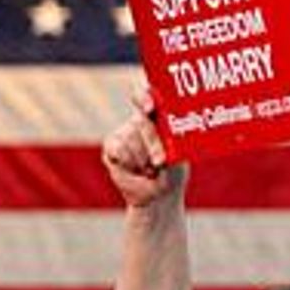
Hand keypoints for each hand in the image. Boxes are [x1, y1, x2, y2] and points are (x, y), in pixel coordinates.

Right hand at [101, 87, 187, 208]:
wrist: (158, 194)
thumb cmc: (174, 170)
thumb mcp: (178, 156)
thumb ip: (169, 143)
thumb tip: (163, 142)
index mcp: (161, 115)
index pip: (149, 95)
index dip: (145, 97)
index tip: (149, 107)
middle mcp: (141, 119)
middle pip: (143, 121)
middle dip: (153, 143)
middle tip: (160, 162)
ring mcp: (125, 131)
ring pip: (131, 140)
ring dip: (143, 160)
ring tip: (150, 168)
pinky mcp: (111, 145)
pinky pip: (118, 150)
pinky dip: (129, 164)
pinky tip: (136, 170)